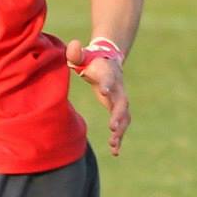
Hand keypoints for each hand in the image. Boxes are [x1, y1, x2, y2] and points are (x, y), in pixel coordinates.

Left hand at [65, 40, 130, 154]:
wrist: (107, 61)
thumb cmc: (91, 60)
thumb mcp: (82, 55)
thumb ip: (76, 52)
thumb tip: (72, 44)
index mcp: (108, 74)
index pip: (108, 80)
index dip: (106, 85)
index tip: (103, 92)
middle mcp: (118, 88)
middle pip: (122, 103)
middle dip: (118, 115)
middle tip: (112, 127)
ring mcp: (120, 99)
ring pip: (124, 117)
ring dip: (120, 131)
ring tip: (114, 145)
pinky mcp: (118, 109)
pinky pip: (121, 124)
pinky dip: (119, 137)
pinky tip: (115, 151)